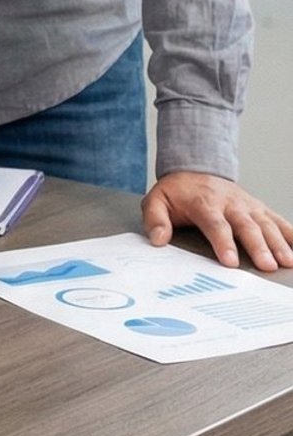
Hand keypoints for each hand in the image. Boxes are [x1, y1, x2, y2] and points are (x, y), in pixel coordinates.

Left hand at [143, 171, 292, 269]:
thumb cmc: (178, 193)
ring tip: (287, 262)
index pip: (215, 224)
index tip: (231, 262)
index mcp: (204, 202)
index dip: (223, 242)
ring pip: (266, 223)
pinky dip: (291, 233)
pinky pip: (278, 220)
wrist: (196, 169)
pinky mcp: (260, 208)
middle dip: (258, 246)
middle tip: (267, 266)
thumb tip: (158, 239)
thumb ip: (155, 219)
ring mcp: (248, 205)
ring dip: (278, 242)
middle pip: (246, 225)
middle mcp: (230, 203)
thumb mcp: (157, 200)